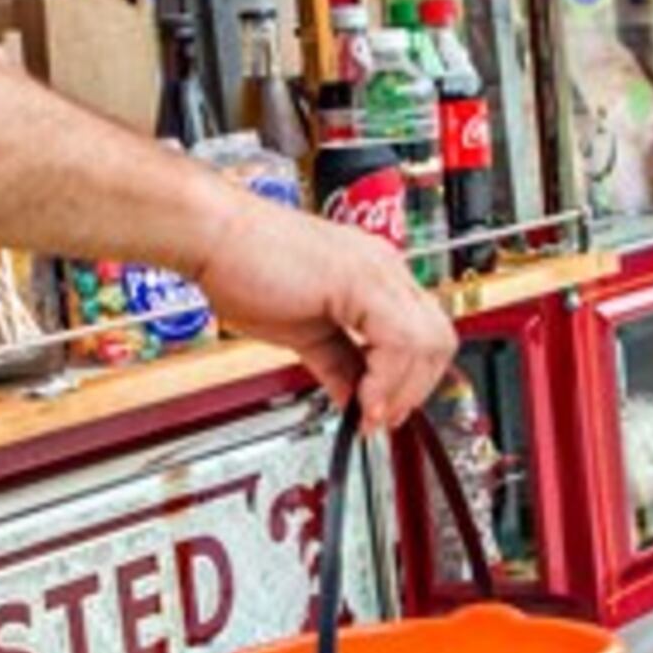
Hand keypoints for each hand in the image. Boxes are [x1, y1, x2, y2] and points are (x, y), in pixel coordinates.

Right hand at [189, 198, 452, 432]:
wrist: (213, 235)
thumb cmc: (243, 267)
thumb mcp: (302, 330)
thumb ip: (337, 364)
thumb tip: (355, 399)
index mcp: (374, 278)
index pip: (422, 336)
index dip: (411, 382)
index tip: (384, 412)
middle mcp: (384, 270)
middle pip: (439, 339)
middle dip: (417, 389)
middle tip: (383, 417)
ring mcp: (376, 272)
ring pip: (429, 342)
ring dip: (403, 390)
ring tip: (371, 412)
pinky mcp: (359, 280)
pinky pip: (399, 340)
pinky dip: (387, 380)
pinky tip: (362, 399)